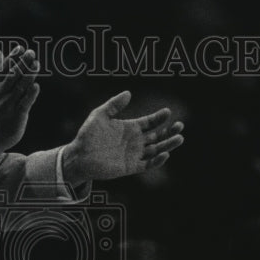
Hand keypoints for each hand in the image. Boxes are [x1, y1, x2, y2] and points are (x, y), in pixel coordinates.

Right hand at [0, 46, 39, 162]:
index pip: (4, 68)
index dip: (13, 57)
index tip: (21, 48)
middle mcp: (1, 94)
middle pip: (12, 75)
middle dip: (22, 63)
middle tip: (31, 53)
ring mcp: (9, 105)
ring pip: (20, 87)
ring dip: (29, 75)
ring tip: (37, 65)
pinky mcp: (17, 115)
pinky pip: (24, 103)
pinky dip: (30, 94)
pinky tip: (35, 86)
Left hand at [62, 91, 183, 183]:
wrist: (79, 156)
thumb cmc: (87, 136)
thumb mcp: (99, 115)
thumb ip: (114, 105)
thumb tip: (128, 93)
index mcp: (130, 128)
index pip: (150, 123)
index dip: (159, 118)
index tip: (167, 112)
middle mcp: (134, 141)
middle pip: (157, 136)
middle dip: (169, 131)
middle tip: (180, 125)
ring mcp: (133, 154)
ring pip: (156, 150)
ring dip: (168, 145)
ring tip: (179, 138)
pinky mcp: (130, 167)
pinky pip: (147, 165)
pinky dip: (157, 161)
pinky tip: (164, 154)